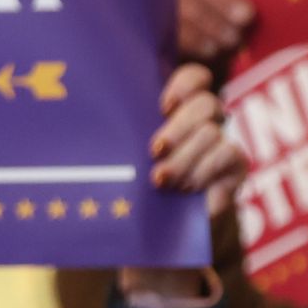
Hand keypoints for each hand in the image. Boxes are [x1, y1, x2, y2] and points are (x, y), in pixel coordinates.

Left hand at [120, 63, 247, 297]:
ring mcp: (220, 141)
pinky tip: (185, 188)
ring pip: (211, 132)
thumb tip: (72, 124)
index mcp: (175, 110)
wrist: (155, 230)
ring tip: (161, 180)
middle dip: (178, 127)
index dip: (184, 84)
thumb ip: (110, 137)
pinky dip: (202, 171)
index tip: (161, 106)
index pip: (194, 78)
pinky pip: (227, 154)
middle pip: (205, 102)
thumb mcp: (117, 159)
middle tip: (154, 150)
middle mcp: (202, 121)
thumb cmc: (128, 186)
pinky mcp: (234, 165)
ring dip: (184, 157)